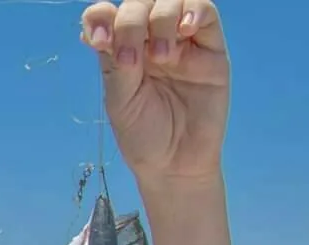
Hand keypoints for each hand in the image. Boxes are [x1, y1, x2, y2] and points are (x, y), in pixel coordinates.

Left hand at [80, 0, 229, 181]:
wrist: (175, 164)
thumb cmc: (144, 136)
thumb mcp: (120, 101)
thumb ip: (116, 61)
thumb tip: (101, 23)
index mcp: (121, 50)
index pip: (107, 15)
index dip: (100, 17)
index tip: (98, 41)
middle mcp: (149, 40)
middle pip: (139, 3)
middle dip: (132, 21)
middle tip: (132, 59)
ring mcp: (180, 41)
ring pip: (172, 0)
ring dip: (162, 18)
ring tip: (163, 57)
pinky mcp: (210, 48)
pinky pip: (206, 11)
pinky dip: (193, 11)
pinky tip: (184, 31)